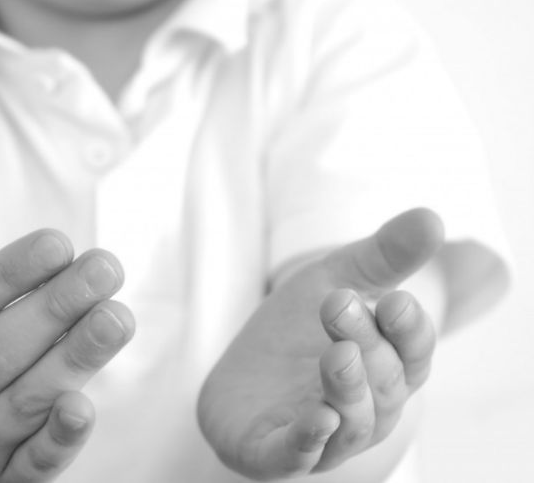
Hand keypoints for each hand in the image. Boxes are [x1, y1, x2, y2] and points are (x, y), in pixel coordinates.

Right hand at [0, 171, 134, 482]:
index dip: (7, 276)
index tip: (59, 241)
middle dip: (54, 310)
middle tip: (105, 267)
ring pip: (23, 402)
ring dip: (75, 360)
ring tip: (118, 315)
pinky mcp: (1, 473)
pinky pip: (29, 469)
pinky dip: (58, 444)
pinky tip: (85, 408)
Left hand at [197, 209, 443, 479]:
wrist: (240, 372)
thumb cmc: (298, 328)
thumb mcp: (334, 280)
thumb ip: (381, 256)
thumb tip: (432, 216)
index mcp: (387, 367)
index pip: (414, 353)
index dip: (409, 330)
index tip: (396, 299)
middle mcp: (365, 408)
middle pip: (383, 383)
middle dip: (366, 344)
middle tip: (339, 305)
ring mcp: (323, 436)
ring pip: (352, 423)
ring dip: (348, 390)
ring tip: (338, 355)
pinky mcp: (275, 453)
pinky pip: (299, 456)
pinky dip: (309, 441)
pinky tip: (316, 419)